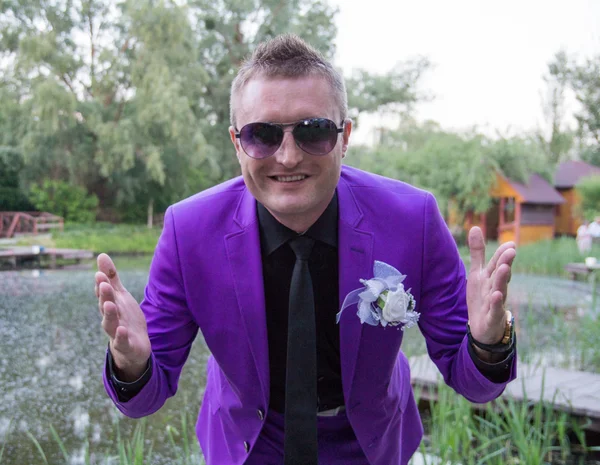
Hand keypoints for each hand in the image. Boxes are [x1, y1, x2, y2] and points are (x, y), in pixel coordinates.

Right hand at [95, 253, 150, 380]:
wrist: (134, 346)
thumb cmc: (125, 317)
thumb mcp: (120, 296)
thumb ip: (111, 278)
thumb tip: (101, 255)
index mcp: (110, 304)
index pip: (104, 293)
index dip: (102, 284)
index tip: (100, 273)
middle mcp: (110, 317)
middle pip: (105, 305)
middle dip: (104, 295)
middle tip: (103, 284)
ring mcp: (116, 331)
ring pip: (110, 322)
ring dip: (109, 313)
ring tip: (108, 304)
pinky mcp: (125, 344)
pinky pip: (121, 341)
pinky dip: (120, 336)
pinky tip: (122, 330)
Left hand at [466, 227, 515, 346]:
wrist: (483, 327)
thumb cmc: (482, 297)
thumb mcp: (477, 273)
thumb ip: (478, 252)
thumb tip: (475, 227)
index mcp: (492, 277)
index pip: (498, 263)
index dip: (502, 254)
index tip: (510, 244)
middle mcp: (496, 287)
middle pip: (501, 274)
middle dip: (505, 262)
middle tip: (511, 251)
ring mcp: (495, 302)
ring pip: (499, 289)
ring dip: (502, 279)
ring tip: (504, 268)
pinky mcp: (492, 316)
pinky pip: (495, 309)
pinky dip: (496, 303)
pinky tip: (496, 296)